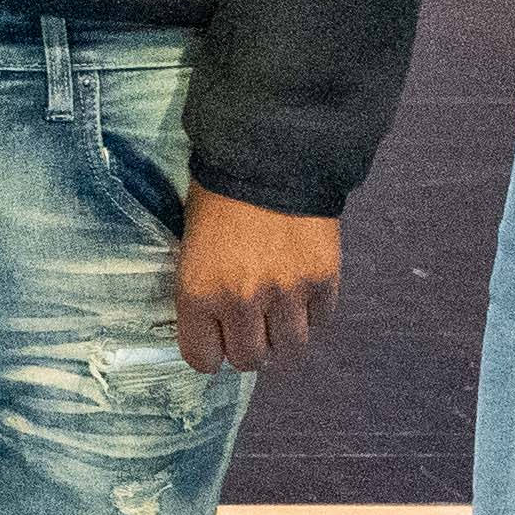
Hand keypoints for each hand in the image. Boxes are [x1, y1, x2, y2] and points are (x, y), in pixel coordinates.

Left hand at [174, 191, 337, 374]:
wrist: (269, 155)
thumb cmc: (219, 195)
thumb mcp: (191, 244)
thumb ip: (202, 290)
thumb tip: (215, 327)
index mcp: (198, 292)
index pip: (203, 359)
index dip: (211, 353)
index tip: (217, 342)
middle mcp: (241, 301)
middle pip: (250, 360)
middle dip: (249, 349)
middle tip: (252, 330)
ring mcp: (286, 293)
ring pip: (290, 349)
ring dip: (284, 338)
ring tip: (280, 318)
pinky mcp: (322, 280)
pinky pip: (320, 320)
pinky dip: (312, 313)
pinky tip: (302, 292)